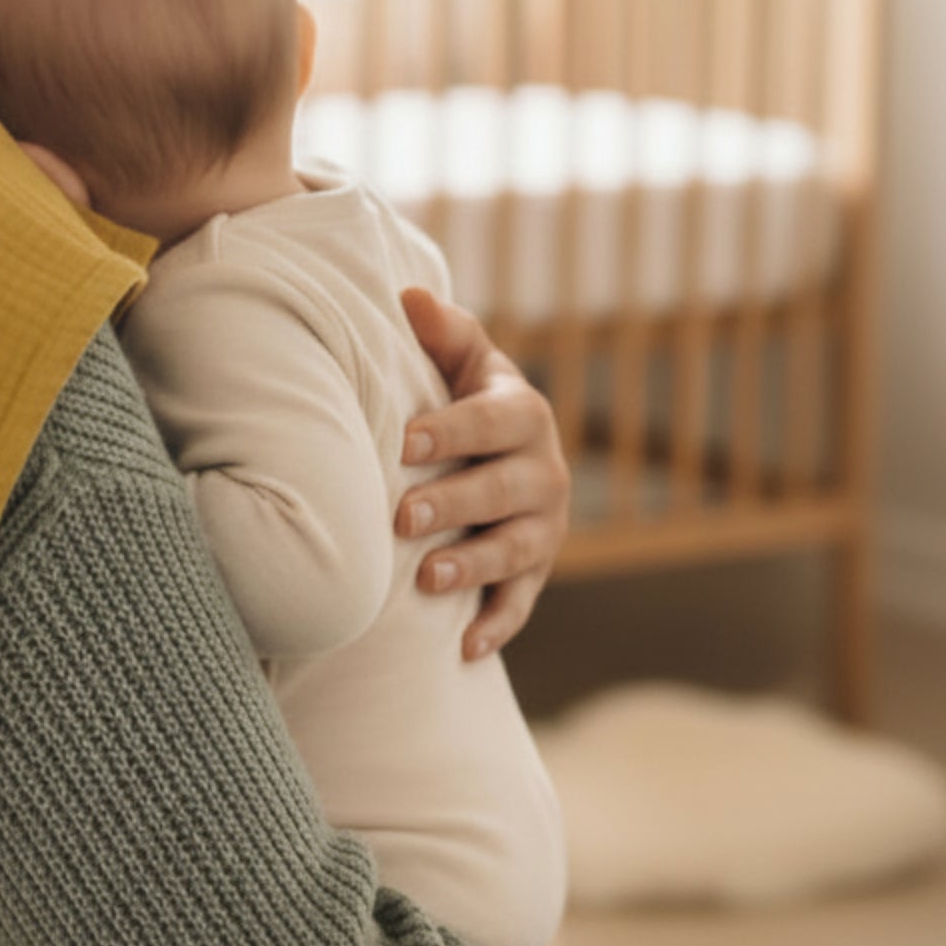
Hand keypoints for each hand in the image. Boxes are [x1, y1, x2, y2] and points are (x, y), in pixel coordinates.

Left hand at [394, 287, 569, 661]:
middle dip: (455, 504)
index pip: (491, 420)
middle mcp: (543, 470)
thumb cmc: (457, 392)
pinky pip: (521, 603)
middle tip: (402, 516)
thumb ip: (441, 331)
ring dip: (474, 566)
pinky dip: (496, 625)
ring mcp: (543, 526)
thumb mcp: (457, 356)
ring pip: (517, 550)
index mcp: (522, 411)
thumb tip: (409, 297)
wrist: (492, 446)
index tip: (402, 444)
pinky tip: (464, 648)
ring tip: (426, 579)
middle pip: (505, 489)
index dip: (450, 430)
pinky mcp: (535, 571)